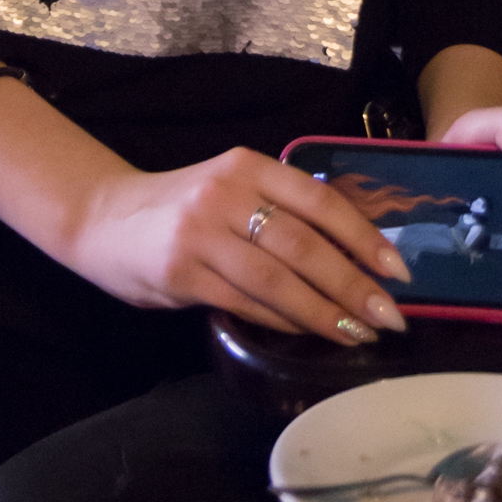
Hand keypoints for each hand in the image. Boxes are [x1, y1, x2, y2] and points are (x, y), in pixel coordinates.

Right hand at [51, 144, 419, 346]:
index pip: (321, 200)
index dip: (364, 237)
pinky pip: (245, 304)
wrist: (103, 218)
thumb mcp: (233, 190)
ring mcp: (202, 233)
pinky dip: (283, 323)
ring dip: (324, 313)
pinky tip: (308, 334)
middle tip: (390, 317)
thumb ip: (280, 210)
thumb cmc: (182, 207)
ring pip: (278, 280)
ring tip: (358, 335)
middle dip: (354, 285)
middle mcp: (228, 192)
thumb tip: (354, 254)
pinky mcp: (182, 272)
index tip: (399, 270)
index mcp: (249, 166)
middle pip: (305, 245)